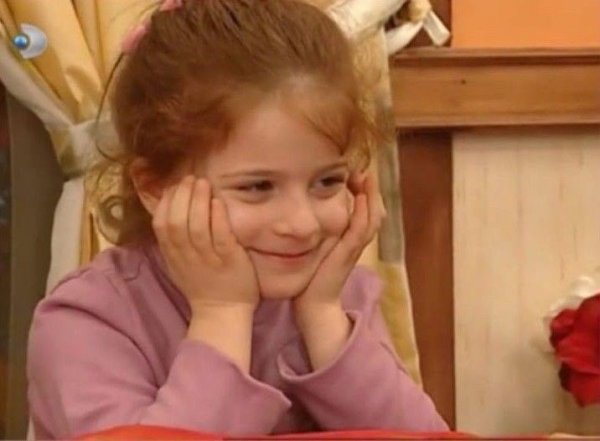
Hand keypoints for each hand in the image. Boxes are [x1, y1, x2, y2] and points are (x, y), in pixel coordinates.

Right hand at [152, 176, 259, 313]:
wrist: (222, 313)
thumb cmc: (203, 284)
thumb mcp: (179, 263)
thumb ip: (173, 239)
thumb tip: (166, 208)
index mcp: (173, 256)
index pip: (160, 225)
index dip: (165, 202)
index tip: (174, 186)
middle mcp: (187, 257)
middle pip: (176, 222)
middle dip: (181, 196)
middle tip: (191, 178)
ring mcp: (208, 260)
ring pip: (196, 228)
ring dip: (198, 202)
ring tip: (203, 183)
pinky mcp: (229, 262)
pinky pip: (220, 237)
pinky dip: (218, 218)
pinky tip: (219, 203)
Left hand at [292, 172, 385, 368]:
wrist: (312, 305)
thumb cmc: (310, 277)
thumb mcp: (314, 248)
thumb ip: (313, 231)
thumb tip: (298, 214)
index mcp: (348, 238)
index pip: (363, 210)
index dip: (364, 191)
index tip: (356, 172)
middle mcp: (354, 241)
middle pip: (373, 210)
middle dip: (371, 189)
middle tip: (365, 169)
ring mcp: (353, 248)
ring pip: (371, 218)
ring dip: (371, 196)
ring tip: (367, 176)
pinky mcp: (347, 255)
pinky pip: (360, 231)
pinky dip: (363, 213)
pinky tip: (360, 197)